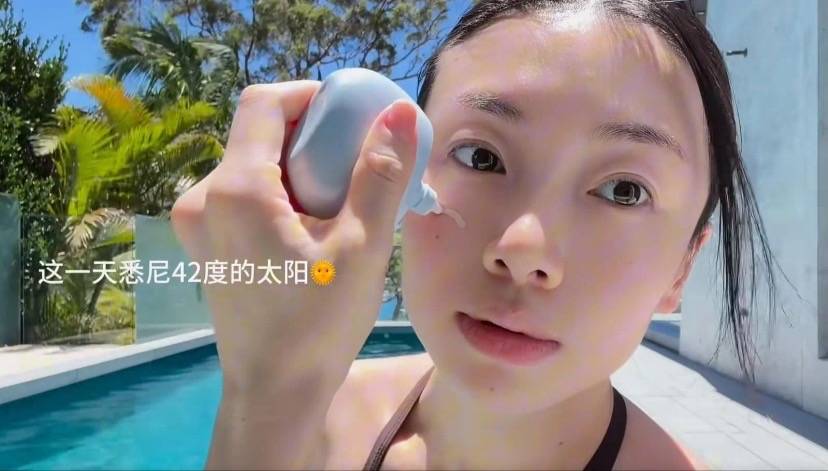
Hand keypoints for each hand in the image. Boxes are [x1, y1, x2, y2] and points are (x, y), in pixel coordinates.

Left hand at [170, 80, 418, 394]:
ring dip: (299, 166)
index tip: (353, 114)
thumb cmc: (318, 326)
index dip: (311, 96)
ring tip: (344, 197)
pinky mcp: (206, 244)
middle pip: (258, 134)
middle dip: (312, 135)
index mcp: (235, 189)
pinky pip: (243, 194)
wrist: (275, 393)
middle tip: (359, 161)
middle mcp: (202, 197)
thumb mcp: (360, 248)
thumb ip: (380, 174)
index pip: (263, 103)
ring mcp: (197, 222)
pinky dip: (282, 192)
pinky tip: (315, 224)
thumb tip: (399, 112)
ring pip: (252, 164)